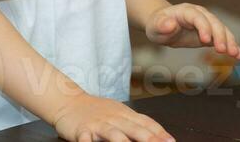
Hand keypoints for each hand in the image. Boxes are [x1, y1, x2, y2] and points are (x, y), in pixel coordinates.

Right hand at [52, 92, 173, 141]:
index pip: (146, 123)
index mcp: (124, 114)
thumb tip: (157, 134)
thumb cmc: (96, 110)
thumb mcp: (118, 113)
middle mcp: (114, 118)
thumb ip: (135, 123)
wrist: (68, 101)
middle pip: (134, 128)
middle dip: (148, 139)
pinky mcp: (82, 131)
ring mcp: (98, 124)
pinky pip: (86, 139)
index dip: (159, 133)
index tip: (171, 141)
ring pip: (113, 134)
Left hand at [145, 3, 239, 60]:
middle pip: (214, 22)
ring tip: (236, 55)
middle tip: (223, 51)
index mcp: (187, 11)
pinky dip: (232, 46)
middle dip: (220, 36)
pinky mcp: (212, 33)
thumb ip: (162, 25)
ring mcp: (208, 23)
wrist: (164, 26)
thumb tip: (170, 24)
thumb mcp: (155, 26)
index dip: (203, 27)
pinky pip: (224, 38)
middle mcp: (201, 14)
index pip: (198, 17)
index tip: (206, 41)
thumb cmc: (158, 26)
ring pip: (222, 30)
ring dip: (230, 41)